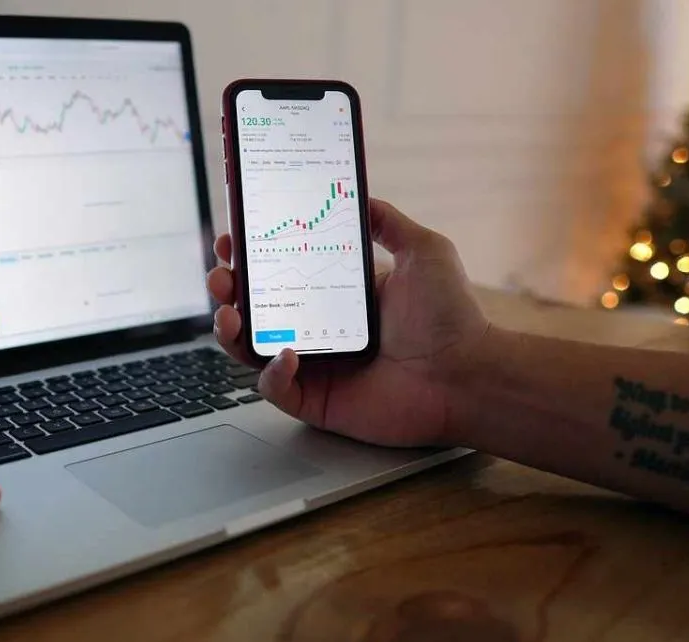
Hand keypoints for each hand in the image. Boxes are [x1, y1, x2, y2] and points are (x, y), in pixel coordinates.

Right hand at [208, 199, 491, 446]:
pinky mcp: (315, 400)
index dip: (248, 256)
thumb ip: (388, 221)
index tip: (232, 240)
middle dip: (226, 290)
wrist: (468, 374)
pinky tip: (286, 356)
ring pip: (251, 349)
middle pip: (252, 308)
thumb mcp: (422, 251)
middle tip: (221, 276)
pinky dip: (271, 373)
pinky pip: (275, 388)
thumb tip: (358, 194)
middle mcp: (316, 328)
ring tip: (229, 315)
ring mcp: (313, 366)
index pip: (277, 271)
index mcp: (333, 294)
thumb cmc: (451, 317)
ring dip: (230, 330)